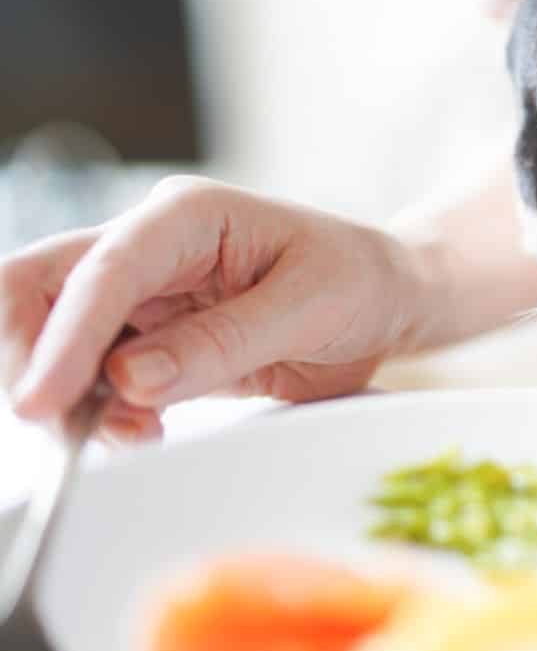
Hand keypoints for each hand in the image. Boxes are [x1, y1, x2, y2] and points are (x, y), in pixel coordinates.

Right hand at [1, 176, 425, 440]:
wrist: (388, 297)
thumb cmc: (359, 281)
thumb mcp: (309, 309)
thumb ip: (222, 342)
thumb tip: (130, 379)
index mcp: (188, 216)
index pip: (105, 271)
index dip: (63, 339)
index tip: (40, 401)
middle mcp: (151, 244)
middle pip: (43, 287)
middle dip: (33, 355)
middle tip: (55, 425)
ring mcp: (144, 290)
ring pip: (59, 335)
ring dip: (68, 393)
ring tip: (129, 433)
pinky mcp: (150, 335)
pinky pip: (97, 372)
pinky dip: (100, 409)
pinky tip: (139, 430)